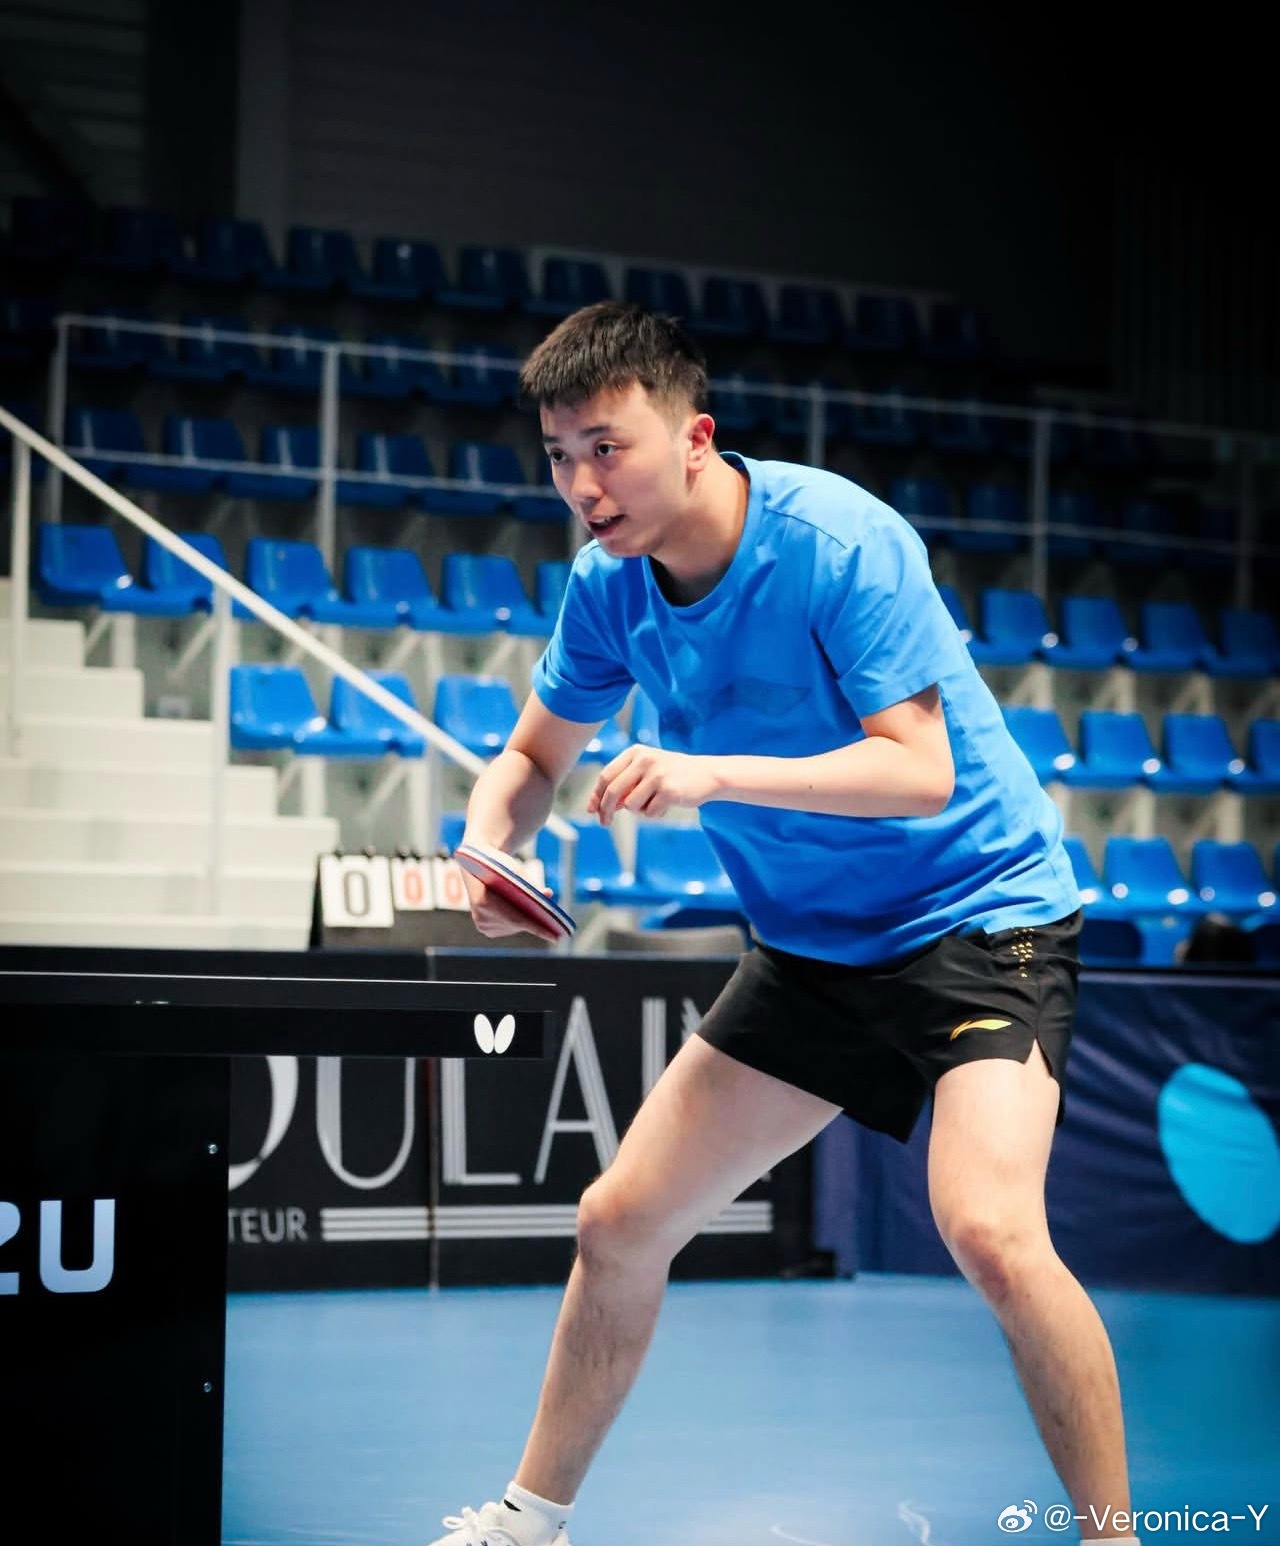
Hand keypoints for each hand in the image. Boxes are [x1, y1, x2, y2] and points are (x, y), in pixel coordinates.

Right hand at [459, 861, 562, 942]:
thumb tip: (548, 894)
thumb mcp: (516, 871)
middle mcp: (481, 916)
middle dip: (536, 922)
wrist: (475, 866)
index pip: (518, 919)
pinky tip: (514, 909)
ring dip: (525, 920)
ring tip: (529, 908)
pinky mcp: (483, 928)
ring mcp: (482, 924)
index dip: (539, 928)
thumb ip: (531, 886)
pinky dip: (516, 920)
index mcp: (485, 901)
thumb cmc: (499, 865)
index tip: (557, 937)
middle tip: (555, 926)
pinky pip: (508, 928)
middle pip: (517, 924)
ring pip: (514, 927)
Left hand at [587, 746, 720, 823]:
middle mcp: (644, 760)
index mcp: (636, 752)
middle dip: (605, 810)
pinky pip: (649, 812)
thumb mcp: (646, 771)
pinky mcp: (668, 790)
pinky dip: (654, 814)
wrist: (707, 774)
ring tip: (654, 801)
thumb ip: (625, 784)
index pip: (606, 775)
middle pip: (612, 791)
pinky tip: (666, 804)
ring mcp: (657, 775)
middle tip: (604, 823)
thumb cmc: (672, 774)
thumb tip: (602, 806)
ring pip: (631, 805)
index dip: (596, 795)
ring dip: (639, 810)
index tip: (591, 810)